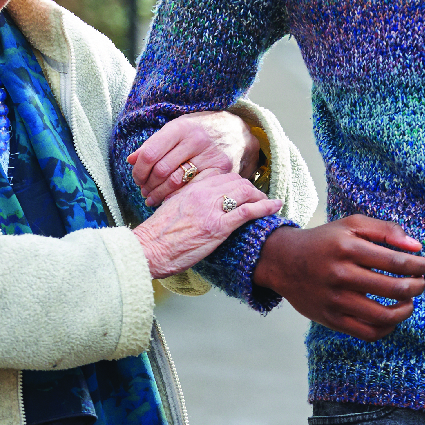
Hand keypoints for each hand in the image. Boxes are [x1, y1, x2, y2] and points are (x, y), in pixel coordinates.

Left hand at [128, 112, 260, 206]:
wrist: (235, 131)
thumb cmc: (199, 132)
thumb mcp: (176, 130)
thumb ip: (153, 144)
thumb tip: (131, 160)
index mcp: (181, 128)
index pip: (150, 154)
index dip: (139, 170)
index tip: (137, 178)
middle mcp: (196, 140)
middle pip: (161, 170)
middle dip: (147, 185)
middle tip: (144, 191)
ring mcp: (211, 155)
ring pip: (175, 182)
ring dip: (159, 194)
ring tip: (152, 197)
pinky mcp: (221, 170)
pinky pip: (193, 189)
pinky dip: (177, 197)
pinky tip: (170, 200)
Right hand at [133, 172, 281, 278]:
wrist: (149, 249)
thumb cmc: (157, 236)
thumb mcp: (170, 209)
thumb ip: (185, 202)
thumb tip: (194, 206)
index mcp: (191, 188)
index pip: (220, 175)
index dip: (235, 181)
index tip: (241, 188)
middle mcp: (203, 194)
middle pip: (236, 181)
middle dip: (251, 188)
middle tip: (258, 197)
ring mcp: (212, 209)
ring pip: (245, 192)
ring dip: (260, 196)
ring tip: (268, 203)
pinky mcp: (218, 227)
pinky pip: (247, 211)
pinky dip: (265, 207)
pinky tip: (275, 206)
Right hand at [253, 216, 424, 338]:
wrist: (283, 262)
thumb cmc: (325, 242)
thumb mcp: (351, 225)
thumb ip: (385, 230)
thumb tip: (417, 247)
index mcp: (348, 248)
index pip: (396, 262)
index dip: (419, 265)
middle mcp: (340, 275)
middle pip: (394, 288)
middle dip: (417, 286)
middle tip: (421, 283)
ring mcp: (335, 301)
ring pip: (383, 316)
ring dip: (406, 310)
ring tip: (409, 302)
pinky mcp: (331, 319)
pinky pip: (368, 333)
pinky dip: (387, 328)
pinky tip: (392, 317)